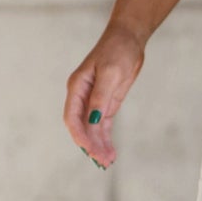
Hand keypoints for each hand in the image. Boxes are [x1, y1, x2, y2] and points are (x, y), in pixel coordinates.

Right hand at [63, 22, 144, 169]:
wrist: (129, 39)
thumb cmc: (117, 50)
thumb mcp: (110, 73)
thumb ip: (100, 97)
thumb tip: (93, 120)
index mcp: (77, 87)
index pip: (72, 117)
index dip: (79, 135)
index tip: (88, 149)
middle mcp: (82, 96)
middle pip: (81, 126)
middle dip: (90, 145)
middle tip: (102, 161)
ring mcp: (94, 100)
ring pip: (92, 129)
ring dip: (98, 145)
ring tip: (107, 161)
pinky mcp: (106, 103)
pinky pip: (103, 125)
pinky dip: (105, 138)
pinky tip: (110, 151)